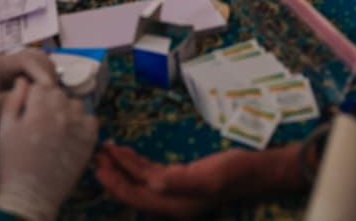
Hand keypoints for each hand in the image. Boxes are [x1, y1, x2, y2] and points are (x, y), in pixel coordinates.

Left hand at [0, 50, 59, 136]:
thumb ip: (5, 101)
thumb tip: (29, 96)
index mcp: (0, 65)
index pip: (27, 60)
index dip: (41, 72)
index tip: (49, 90)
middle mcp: (9, 61)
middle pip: (38, 57)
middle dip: (47, 74)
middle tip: (50, 95)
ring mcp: (15, 66)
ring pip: (41, 61)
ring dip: (48, 76)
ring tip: (47, 96)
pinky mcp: (19, 73)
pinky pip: (39, 70)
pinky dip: (45, 79)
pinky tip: (42, 96)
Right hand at [0, 77, 97, 219]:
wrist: (30, 195)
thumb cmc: (11, 163)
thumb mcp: (3, 129)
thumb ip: (12, 101)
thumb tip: (22, 80)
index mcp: (38, 109)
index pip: (40, 85)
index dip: (33, 96)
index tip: (29, 109)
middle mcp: (61, 113)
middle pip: (59, 93)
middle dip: (49, 101)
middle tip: (41, 119)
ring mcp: (78, 126)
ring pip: (76, 104)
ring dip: (67, 110)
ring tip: (56, 126)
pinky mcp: (89, 141)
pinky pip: (92, 119)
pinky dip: (83, 122)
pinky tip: (71, 133)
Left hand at [95, 143, 304, 218]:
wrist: (258, 170)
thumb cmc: (234, 171)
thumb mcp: (207, 177)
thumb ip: (176, 182)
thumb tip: (149, 183)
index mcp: (175, 205)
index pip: (137, 195)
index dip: (117, 181)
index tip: (102, 162)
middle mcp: (172, 203)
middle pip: (134, 191)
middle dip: (114, 174)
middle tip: (97, 154)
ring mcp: (177, 193)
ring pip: (141, 182)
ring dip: (123, 167)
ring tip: (107, 151)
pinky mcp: (182, 181)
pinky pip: (152, 175)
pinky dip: (137, 164)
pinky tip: (128, 154)